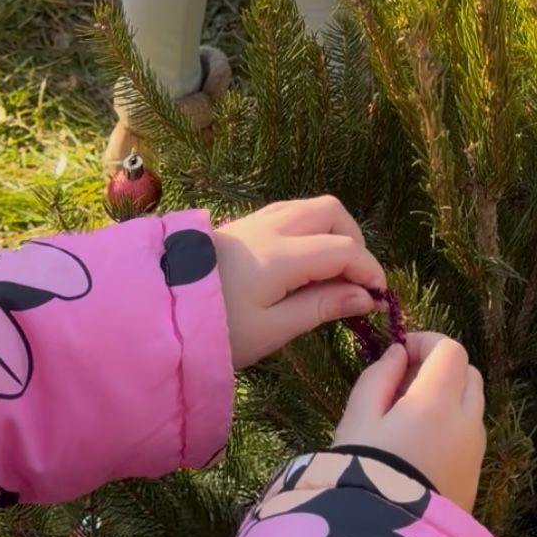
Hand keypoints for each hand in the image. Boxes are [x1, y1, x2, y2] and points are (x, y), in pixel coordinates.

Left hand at [214, 197, 383, 369]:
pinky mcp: (241, 225)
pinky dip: (309, 228)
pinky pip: (288, 212)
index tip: (379, 298)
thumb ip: (321, 307)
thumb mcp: (272, 330)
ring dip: (332, 230)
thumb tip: (365, 296)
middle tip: (355, 278)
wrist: (157, 314)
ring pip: (309, 206)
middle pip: (332, 210)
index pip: (344, 249)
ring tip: (332, 270)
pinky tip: (303, 259)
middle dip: (355, 239)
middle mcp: (272, 228)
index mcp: (283, 256)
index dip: (370, 270)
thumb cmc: (216, 330)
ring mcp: (255, 221)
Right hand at [333, 333, 486, 513]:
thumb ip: (379, 376)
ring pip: (472, 407)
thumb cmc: (360, 472)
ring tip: (408, 418)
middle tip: (403, 383)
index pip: (451, 350)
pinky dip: (453, 427)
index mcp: (438, 401)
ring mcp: (475, 453)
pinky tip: (420, 448)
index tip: (400, 353)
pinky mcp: (474, 479)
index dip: (426, 342)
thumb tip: (398, 354)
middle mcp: (466, 423)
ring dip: (449, 398)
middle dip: (440, 368)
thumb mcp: (357, 418)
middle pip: (469, 374)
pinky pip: (470, 438)